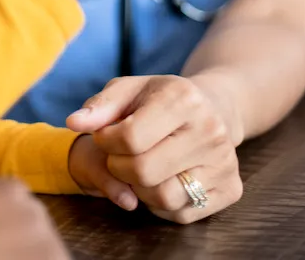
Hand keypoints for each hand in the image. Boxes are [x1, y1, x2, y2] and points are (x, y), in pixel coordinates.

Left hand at [66, 75, 243, 223]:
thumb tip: (73, 123)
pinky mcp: (231, 188)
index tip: (106, 135)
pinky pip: (181, 213)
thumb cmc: (160, 99)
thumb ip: (100, 106)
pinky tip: (161, 179)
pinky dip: (160, 204)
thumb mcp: (129, 90)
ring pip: (163, 197)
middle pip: (144, 171)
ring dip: (139, 188)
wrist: (214, 107)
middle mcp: (211, 131)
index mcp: (183, 99)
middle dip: (119, 166)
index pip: (129, 138)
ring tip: (139, 166)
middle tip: (120, 155)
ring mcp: (225, 162)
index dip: (106, 142)